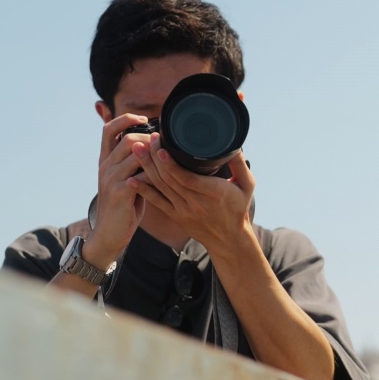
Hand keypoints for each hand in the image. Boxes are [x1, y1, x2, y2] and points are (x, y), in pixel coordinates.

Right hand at [89, 113, 153, 262]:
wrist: (110, 234)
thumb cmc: (123, 206)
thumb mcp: (125, 180)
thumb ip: (134, 164)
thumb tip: (155, 147)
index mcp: (105, 161)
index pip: (109, 129)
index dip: (125, 119)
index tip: (144, 119)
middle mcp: (105, 166)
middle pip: (127, 138)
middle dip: (150, 139)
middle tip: (165, 146)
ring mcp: (111, 178)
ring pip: (135, 153)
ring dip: (155, 155)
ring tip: (168, 160)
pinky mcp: (120, 192)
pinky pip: (141, 174)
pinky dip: (155, 174)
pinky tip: (166, 178)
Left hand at [127, 133, 254, 253]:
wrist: (229, 240)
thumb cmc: (238, 209)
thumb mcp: (247, 185)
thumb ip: (240, 164)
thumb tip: (234, 144)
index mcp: (213, 192)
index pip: (187, 178)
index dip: (170, 164)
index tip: (160, 148)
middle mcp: (195, 202)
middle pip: (169, 179)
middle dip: (154, 158)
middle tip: (145, 140)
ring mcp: (183, 210)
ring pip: (161, 187)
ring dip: (146, 168)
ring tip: (136, 150)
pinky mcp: (175, 216)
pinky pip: (156, 202)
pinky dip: (143, 190)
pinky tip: (131, 179)